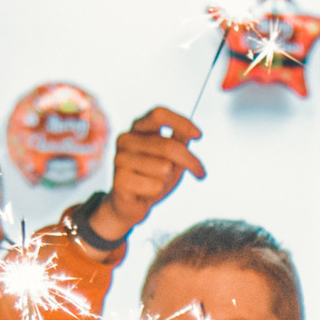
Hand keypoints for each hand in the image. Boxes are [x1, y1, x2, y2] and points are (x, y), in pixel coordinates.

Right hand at [90, 107, 206, 244]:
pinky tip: (144, 192)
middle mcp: (125, 139)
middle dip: (190, 161)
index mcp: (138, 129)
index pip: (159, 114)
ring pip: (163, 168)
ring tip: (156, 183)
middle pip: (168, 146)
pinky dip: (156, 192)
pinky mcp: (119, 179)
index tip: (199, 135)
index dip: (181, 122)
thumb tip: (194, 134)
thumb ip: (181, 142)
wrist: (130, 206)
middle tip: (200, 172)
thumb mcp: (172, 157)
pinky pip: (155, 185)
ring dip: (167, 180)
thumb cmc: (153, 178)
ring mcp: (120, 158)